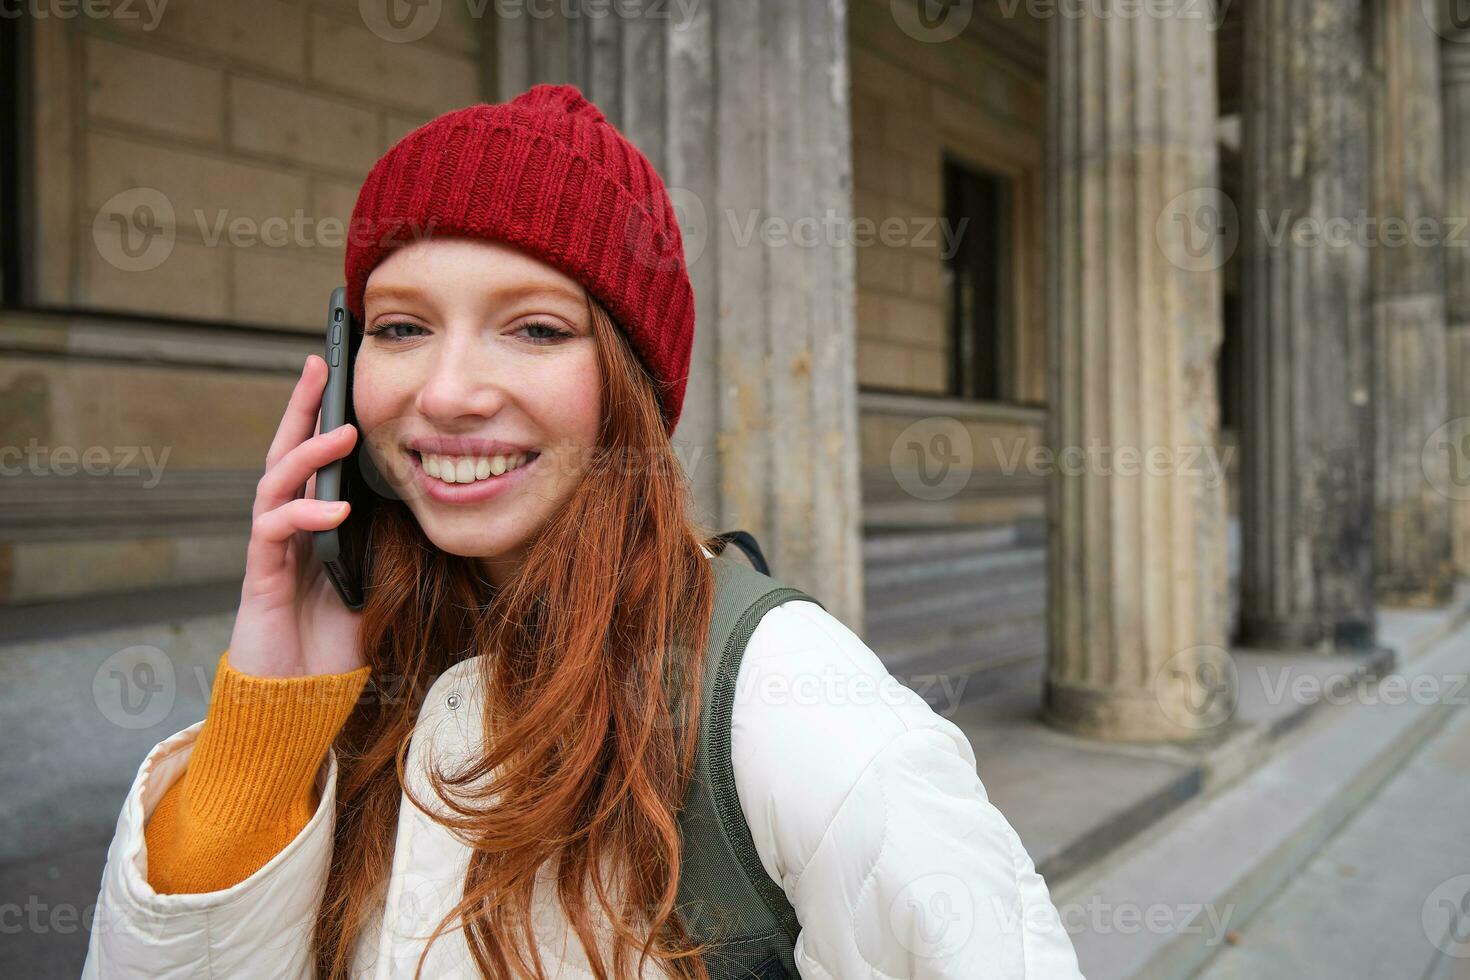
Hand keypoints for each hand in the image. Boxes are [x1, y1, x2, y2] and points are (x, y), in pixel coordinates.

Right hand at [226, 354, 365, 677]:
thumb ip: (385, 539)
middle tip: (318, 368)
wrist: (300, 699)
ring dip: (309, 457)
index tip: (334, 371)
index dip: (319, 415)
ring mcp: (270, 551)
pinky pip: (275, 533)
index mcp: (310, 525)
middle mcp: (284, 529)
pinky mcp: (260, 579)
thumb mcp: (376, 578)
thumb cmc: (336, 640)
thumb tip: (420, 497)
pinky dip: (305, 516)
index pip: (312, 460)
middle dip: (301, 409)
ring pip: (276, 484)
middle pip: (284, 454)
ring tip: (342, 435)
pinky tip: (335, 510)